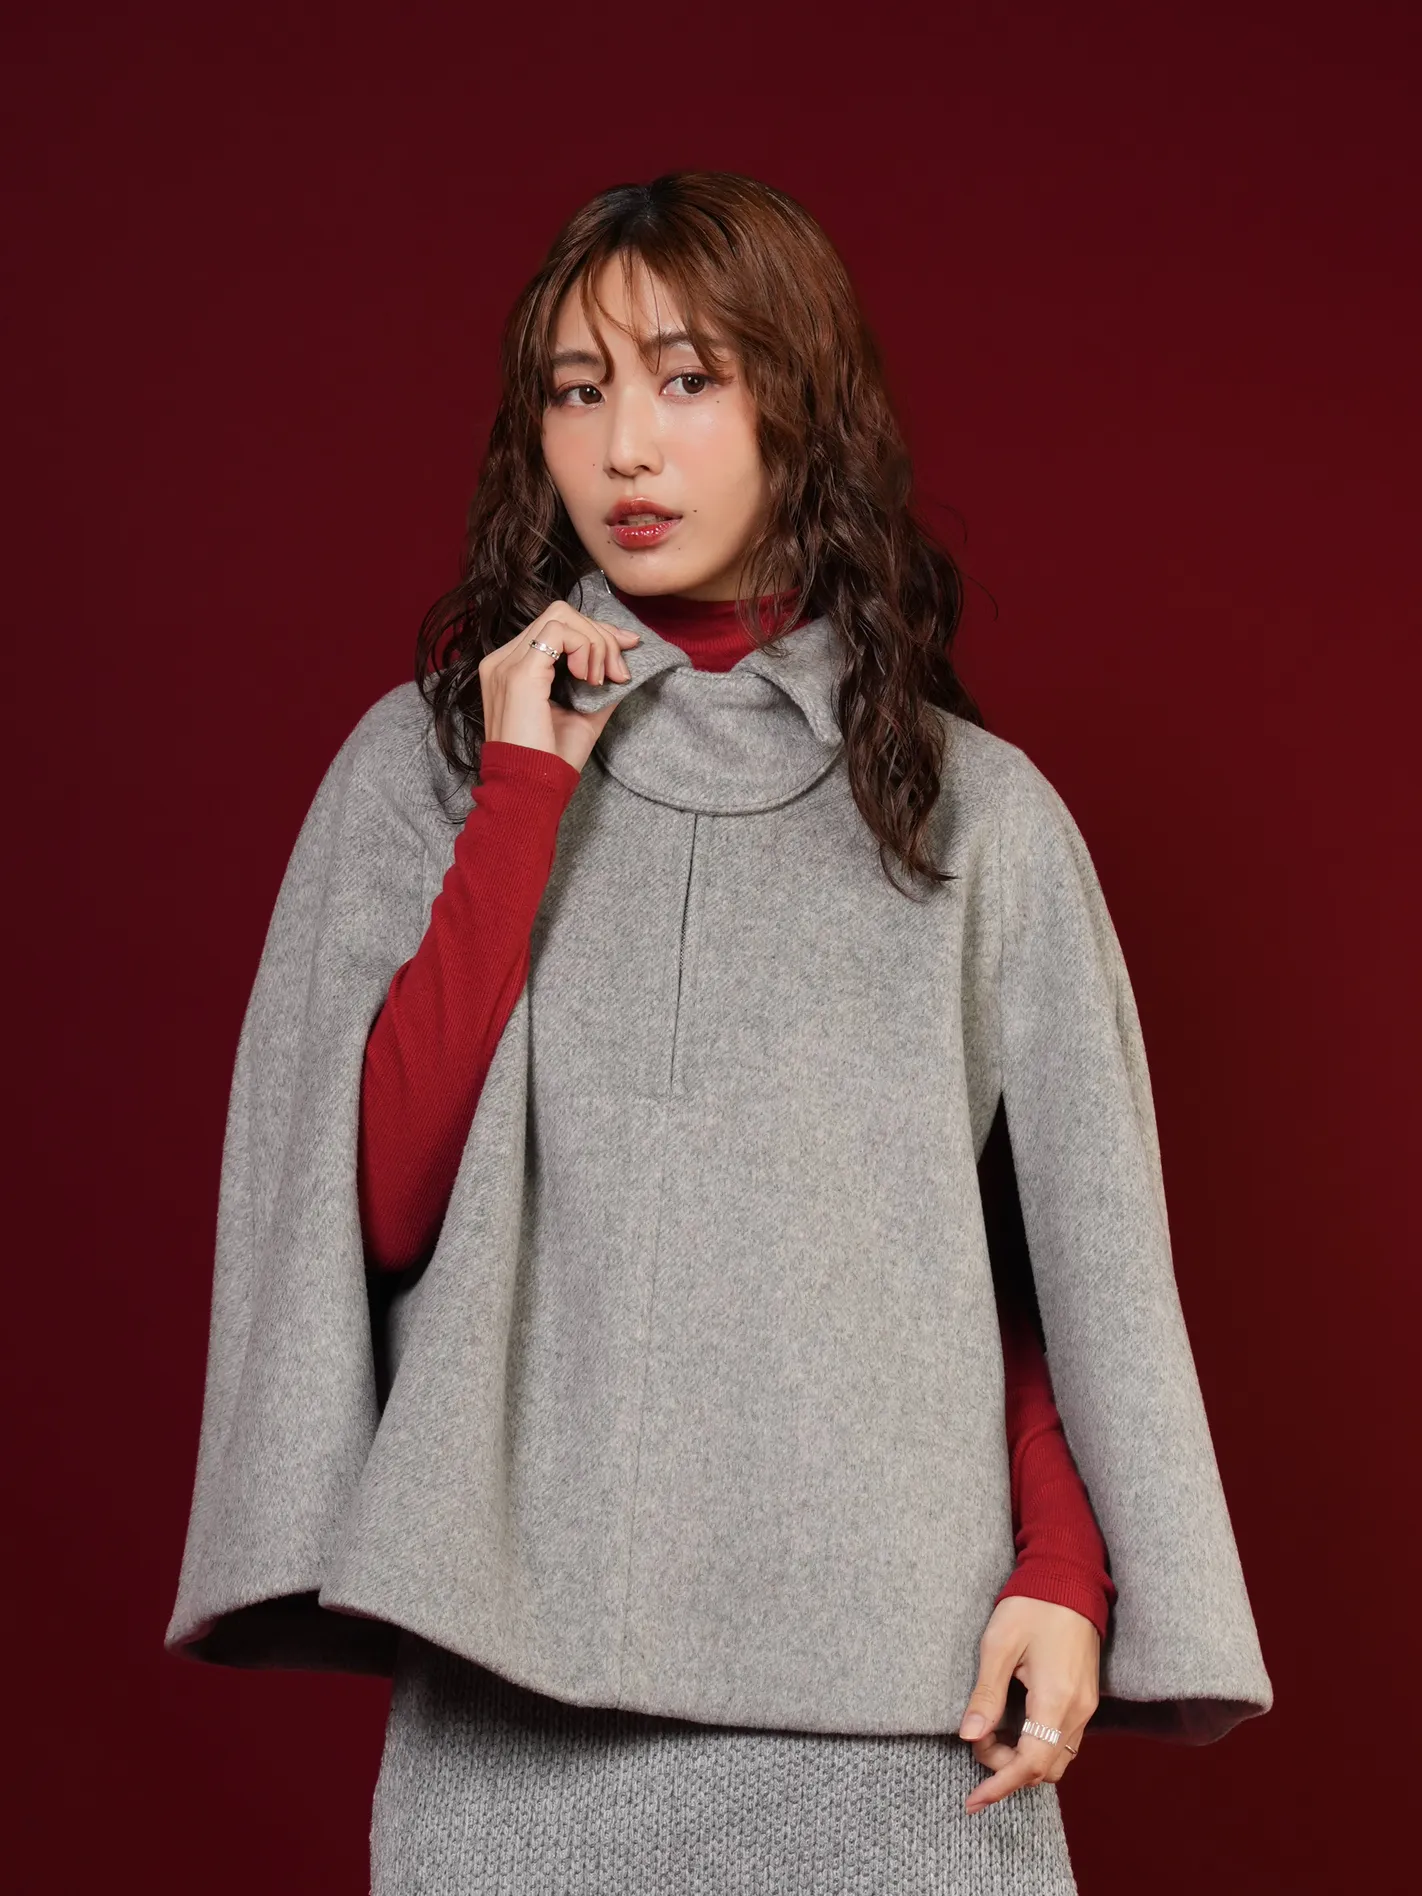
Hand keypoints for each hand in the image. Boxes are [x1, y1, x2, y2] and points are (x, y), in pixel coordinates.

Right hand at [478, 602, 641, 774]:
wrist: (531, 789)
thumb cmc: (551, 761)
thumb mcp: (584, 715)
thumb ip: (599, 687)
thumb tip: (625, 665)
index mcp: (512, 668)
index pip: (556, 627)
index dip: (595, 632)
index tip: (626, 651)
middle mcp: (503, 660)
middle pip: (560, 614)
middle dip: (600, 635)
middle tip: (618, 672)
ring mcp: (507, 663)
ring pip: (561, 616)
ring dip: (595, 642)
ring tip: (602, 679)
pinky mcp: (519, 673)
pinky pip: (560, 632)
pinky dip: (585, 648)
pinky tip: (589, 679)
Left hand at [957, 1595, 1099, 1811]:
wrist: (1068, 1579)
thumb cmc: (1031, 1606)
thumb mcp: (999, 1645)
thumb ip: (986, 1694)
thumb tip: (969, 1736)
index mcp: (1057, 1698)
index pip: (1031, 1764)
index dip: (1000, 1784)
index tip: (973, 1799)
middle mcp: (1078, 1711)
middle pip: (1045, 1769)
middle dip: (1007, 1770)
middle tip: (976, 1743)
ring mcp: (1086, 1707)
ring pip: (1056, 1759)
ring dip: (1022, 1760)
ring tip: (989, 1737)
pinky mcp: (1085, 1699)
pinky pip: (1063, 1741)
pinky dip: (1037, 1747)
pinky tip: (1013, 1730)